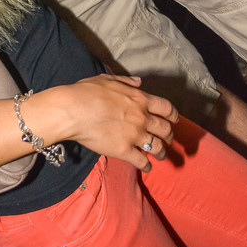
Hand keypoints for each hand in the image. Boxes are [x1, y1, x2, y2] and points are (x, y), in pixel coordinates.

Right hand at [47, 74, 177, 172]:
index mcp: (139, 99)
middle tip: (168, 138)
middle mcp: (141, 117)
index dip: (173, 115)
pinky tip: (146, 167)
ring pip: (157, 147)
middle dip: (169, 135)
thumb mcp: (107, 79)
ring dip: (161, 152)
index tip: (174, 120)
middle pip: (165, 129)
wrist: (72, 110)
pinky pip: (142, 161)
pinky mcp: (124, 150)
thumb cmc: (85, 92)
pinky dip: (146, 166)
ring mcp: (134, 135)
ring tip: (161, 155)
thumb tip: (139, 82)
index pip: (166, 108)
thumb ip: (126, 81)